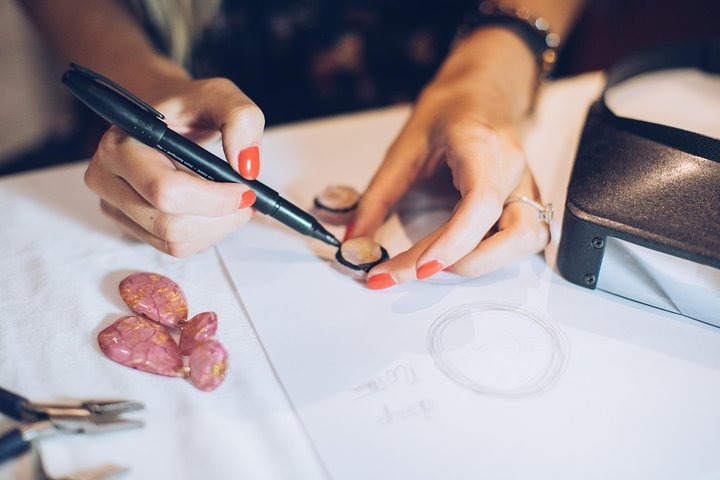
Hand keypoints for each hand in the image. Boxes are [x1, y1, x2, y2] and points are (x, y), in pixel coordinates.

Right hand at [84, 77, 264, 256]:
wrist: (167, 118)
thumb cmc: (189, 106)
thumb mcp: (221, 96)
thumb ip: (241, 119)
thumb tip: (247, 166)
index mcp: (121, 143)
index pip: (165, 190)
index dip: (214, 199)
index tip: (246, 189)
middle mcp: (107, 177)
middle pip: (170, 224)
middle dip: (220, 217)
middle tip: (246, 199)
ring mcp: (114, 205)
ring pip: (174, 242)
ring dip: (216, 228)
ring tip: (233, 202)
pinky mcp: (130, 224)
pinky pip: (173, 248)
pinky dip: (205, 235)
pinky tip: (214, 211)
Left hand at [349, 29, 550, 287]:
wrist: (482, 91)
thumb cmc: (448, 112)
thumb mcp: (403, 148)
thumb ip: (376, 197)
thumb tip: (353, 240)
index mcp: (481, 146)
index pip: (481, 202)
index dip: (453, 242)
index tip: (420, 268)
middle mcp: (513, 168)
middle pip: (515, 233)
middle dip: (466, 262)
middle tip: (417, 268)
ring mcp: (527, 185)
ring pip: (529, 240)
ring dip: (485, 262)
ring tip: (439, 261)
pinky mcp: (528, 199)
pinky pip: (525, 238)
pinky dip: (494, 256)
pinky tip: (461, 254)